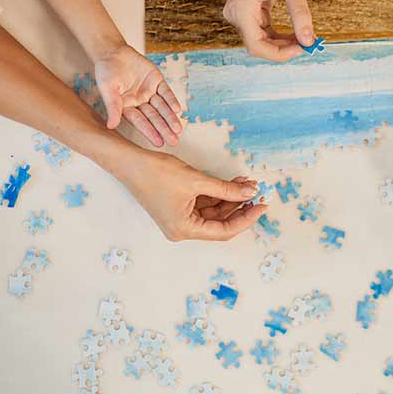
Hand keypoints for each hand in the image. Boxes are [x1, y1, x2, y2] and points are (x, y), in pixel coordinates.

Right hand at [94, 44, 182, 146]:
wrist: (112, 52)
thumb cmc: (106, 71)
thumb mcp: (108, 89)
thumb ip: (112, 107)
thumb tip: (111, 126)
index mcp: (127, 107)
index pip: (140, 122)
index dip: (150, 132)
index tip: (159, 143)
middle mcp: (140, 102)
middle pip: (154, 118)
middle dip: (164, 129)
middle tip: (174, 141)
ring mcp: (149, 92)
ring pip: (162, 107)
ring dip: (170, 118)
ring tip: (178, 129)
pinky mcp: (157, 81)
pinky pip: (166, 92)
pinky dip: (172, 100)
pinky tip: (178, 110)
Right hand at [122, 151, 265, 241]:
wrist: (130, 163)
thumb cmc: (156, 173)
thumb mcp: (196, 180)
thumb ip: (226, 190)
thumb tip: (250, 193)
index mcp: (185, 229)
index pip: (224, 230)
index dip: (246, 218)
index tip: (262, 206)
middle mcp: (183, 229)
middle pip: (220, 223)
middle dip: (240, 207)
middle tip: (257, 192)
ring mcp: (181, 219)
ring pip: (214, 213)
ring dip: (231, 199)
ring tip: (246, 183)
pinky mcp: (179, 208)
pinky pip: (205, 205)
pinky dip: (219, 195)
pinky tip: (233, 183)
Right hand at [223, 0, 313, 61]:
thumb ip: (300, 15)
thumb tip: (308, 41)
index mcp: (241, 8)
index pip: (257, 46)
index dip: (280, 53)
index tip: (301, 49)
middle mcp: (236, 15)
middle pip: (259, 46)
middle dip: (283, 49)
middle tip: (307, 44)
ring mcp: (240, 15)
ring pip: (262, 42)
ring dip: (283, 44)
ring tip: (303, 38)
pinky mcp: (246, 15)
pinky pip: (263, 33)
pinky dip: (280, 37)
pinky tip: (295, 33)